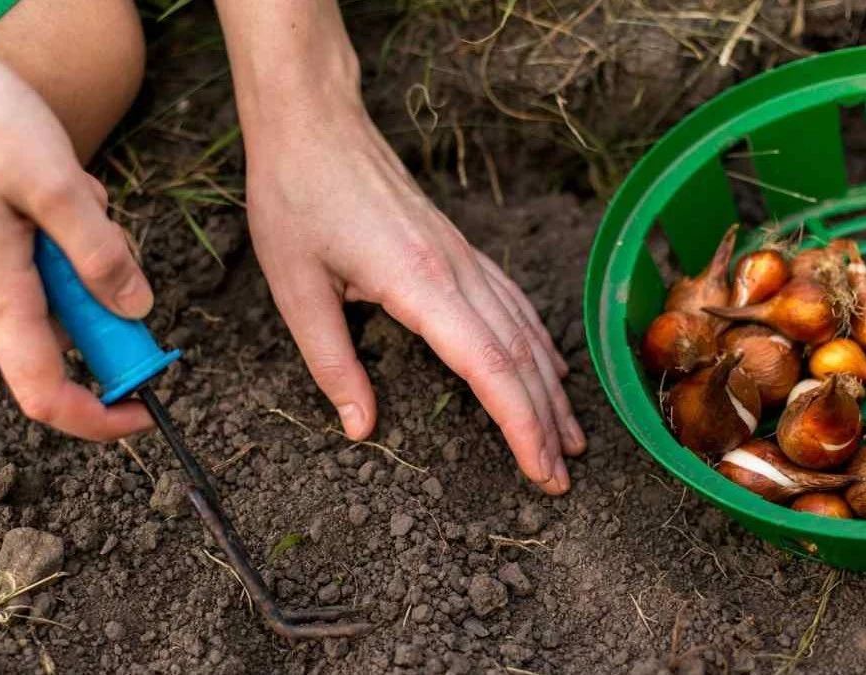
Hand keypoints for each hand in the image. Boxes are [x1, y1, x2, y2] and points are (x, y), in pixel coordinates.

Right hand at [0, 9, 155, 439]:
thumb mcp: (58, 185)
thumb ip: (101, 255)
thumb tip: (136, 311)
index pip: (45, 392)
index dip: (99, 416)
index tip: (146, 408)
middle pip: (59, 334)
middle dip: (102, 295)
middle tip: (110, 233)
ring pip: (50, 287)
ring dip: (81, 250)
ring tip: (70, 187)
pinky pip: (29, 257)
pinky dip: (56, 230)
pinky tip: (50, 180)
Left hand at [246, 112, 585, 493]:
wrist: (313, 124)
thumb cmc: (296, 199)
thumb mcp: (297, 289)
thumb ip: (332, 363)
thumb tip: (360, 427)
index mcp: (418, 283)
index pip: (488, 366)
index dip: (520, 424)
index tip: (540, 469)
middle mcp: (455, 270)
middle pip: (518, 356)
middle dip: (544, 421)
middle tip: (560, 476)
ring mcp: (462, 255)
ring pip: (524, 329)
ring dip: (550, 387)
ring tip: (570, 437)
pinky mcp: (457, 247)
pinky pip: (512, 301)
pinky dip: (537, 342)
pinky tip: (548, 366)